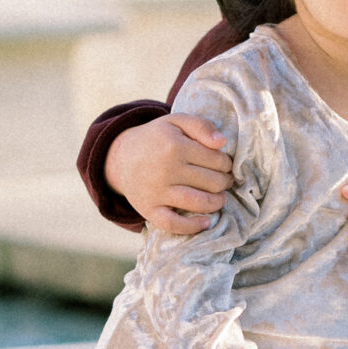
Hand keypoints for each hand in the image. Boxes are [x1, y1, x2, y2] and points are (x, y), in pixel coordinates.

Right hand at [110, 113, 232, 236]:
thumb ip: (201, 126)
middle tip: (224, 180)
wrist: (120, 158)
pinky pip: (173, 224)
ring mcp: (157, 192)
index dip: (226, 163)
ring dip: (217, 202)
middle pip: (212, 182)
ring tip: (219, 198)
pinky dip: (193, 226)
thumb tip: (222, 143)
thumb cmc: (155, 139)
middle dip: (224, 182)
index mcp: (175, 146)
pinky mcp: (149, 209)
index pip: (217, 160)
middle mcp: (166, 170)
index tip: (224, 165)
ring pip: (199, 202)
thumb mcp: (176, 122)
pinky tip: (205, 222)